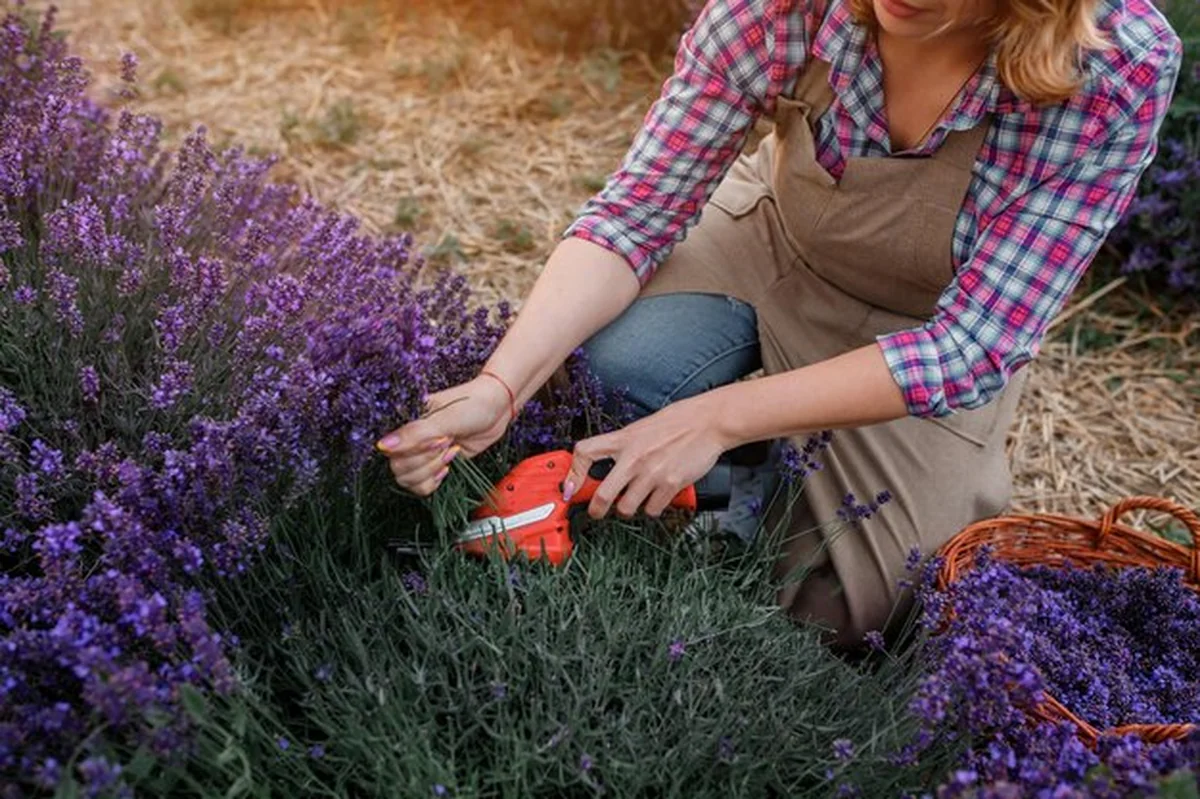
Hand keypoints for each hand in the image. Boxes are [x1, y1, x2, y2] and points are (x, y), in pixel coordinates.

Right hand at [376, 375, 511, 496]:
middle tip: (446, 443)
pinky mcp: (434, 466)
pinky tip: (448, 466)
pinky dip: (433, 481)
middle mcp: (409, 439)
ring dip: (431, 470)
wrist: (497, 409)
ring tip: (450, 451)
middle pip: (398, 467)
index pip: (390, 449)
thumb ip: (414, 434)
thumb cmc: (472, 404)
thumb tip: (383, 446)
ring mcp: (421, 454)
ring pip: (408, 479)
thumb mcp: (444, 418)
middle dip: (425, 460)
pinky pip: (421, 486)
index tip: (437, 439)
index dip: (412, 450)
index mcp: (406, 421)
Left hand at [563, 397, 730, 519]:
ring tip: (638, 498)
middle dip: (597, 510)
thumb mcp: (641, 428)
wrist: (708, 422)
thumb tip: (607, 463)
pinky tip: (659, 496)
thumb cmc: (677, 422)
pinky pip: (653, 509)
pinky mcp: (670, 484)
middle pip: (602, 495)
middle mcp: (633, 457)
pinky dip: (654, 507)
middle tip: (598, 512)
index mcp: (623, 439)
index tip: (570, 488)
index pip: (585, 452)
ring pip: (627, 508)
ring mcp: (652, 473)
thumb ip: (624, 445)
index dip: (573, 474)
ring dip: (631, 508)